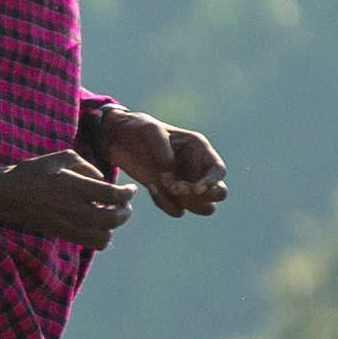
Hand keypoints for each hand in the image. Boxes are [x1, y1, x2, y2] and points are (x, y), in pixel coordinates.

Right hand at [0, 150, 137, 250]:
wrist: (7, 195)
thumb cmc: (34, 172)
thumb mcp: (61, 157)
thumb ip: (87, 166)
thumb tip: (102, 179)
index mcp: (74, 187)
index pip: (112, 196)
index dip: (127, 194)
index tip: (131, 189)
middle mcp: (74, 210)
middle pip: (113, 220)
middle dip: (125, 212)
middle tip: (126, 204)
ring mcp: (69, 226)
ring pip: (104, 237)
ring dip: (113, 226)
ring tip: (110, 214)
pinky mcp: (64, 235)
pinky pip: (92, 243)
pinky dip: (101, 235)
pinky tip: (96, 223)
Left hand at [86, 107, 231, 218]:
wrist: (119, 139)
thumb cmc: (138, 129)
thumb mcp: (150, 131)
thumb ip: (163, 152)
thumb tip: (171, 180)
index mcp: (199, 149)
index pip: (219, 170)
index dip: (212, 182)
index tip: (194, 188)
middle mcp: (197, 168)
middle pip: (219, 193)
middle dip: (202, 197)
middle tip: (178, 189)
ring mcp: (186, 183)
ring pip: (202, 207)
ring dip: (186, 204)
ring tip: (165, 188)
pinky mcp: (171, 194)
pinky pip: (178, 210)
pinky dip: (166, 205)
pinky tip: (152, 187)